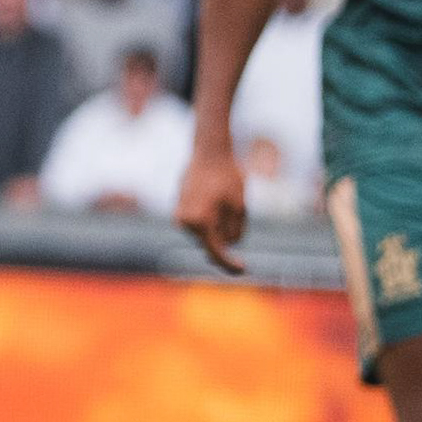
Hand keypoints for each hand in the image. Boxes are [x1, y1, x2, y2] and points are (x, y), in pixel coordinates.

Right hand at [173, 143, 251, 274]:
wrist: (209, 152)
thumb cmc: (228, 178)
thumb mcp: (240, 207)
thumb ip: (235, 232)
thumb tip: (226, 245)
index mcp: (201, 223)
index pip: (216, 252)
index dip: (230, 264)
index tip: (243, 270)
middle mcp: (185, 223)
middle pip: (212, 241)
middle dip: (226, 231)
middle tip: (235, 207)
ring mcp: (179, 216)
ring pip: (205, 232)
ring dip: (218, 222)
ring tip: (223, 198)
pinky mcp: (178, 208)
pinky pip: (198, 222)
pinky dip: (209, 216)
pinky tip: (214, 195)